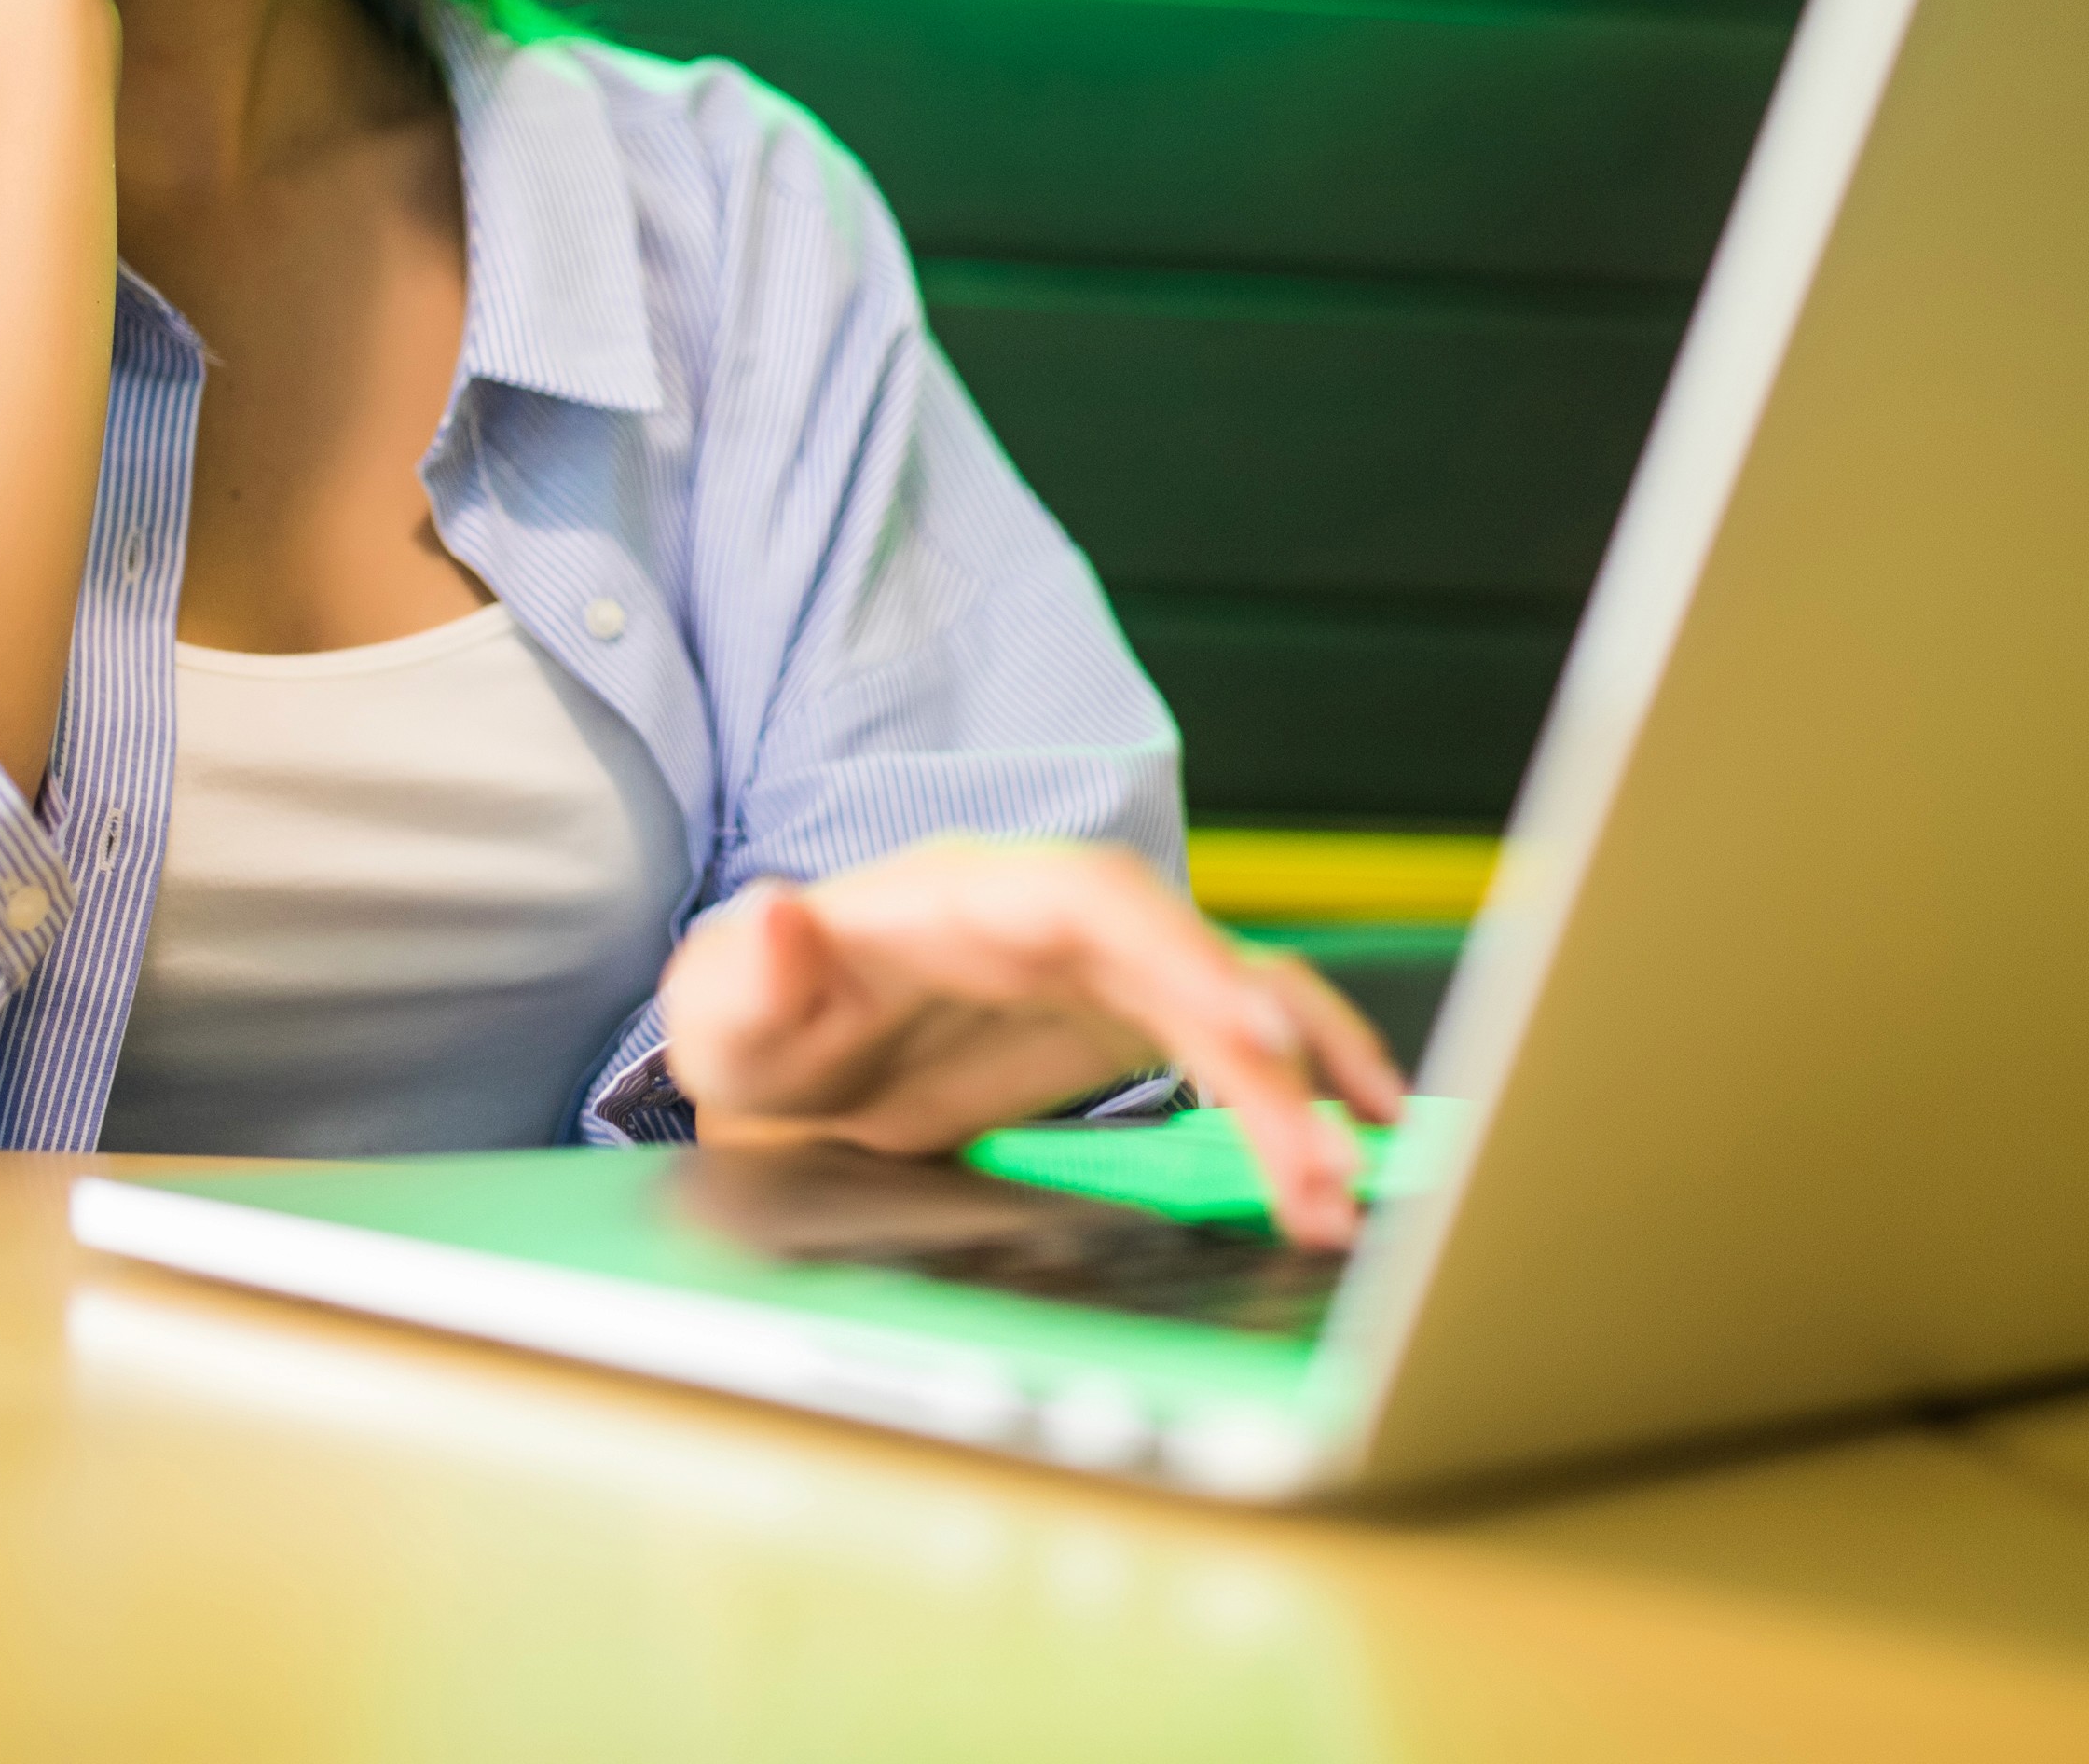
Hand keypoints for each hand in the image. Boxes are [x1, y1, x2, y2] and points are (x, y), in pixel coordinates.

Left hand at [657, 841, 1408, 1246]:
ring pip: (1233, 1003)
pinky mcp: (1129, 1021)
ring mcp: (1103, 967)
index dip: (1180, 956)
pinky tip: (1366, 1137)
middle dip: (1265, 1057)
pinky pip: (1240, 1036)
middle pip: (1189, 960)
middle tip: (1320, 1165)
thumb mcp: (721, 1002)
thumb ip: (747, 970)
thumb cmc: (756, 1017)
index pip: (1096, 903)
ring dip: (1297, 1093)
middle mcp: (1055, 917)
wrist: (782, 1053)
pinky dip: (1305, 1080)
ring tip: (1340, 1193)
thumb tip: (776, 916)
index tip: (1248, 1032)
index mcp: (967, 896)